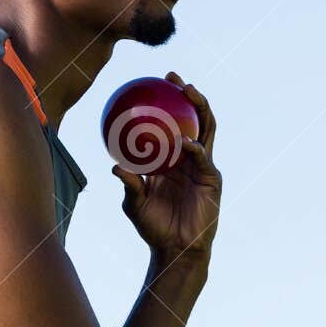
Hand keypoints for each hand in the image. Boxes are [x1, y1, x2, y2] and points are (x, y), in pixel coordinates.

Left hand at [112, 73, 220, 265]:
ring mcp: (202, 166)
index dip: (165, 103)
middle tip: (172, 77)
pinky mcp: (212, 179)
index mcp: (170, 159)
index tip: (151, 83)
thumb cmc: (153, 227)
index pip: (171, 124)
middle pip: (193, 118)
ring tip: (189, 92)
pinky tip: (185, 143)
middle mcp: (188, 157)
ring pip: (205, 130)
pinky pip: (203, 159)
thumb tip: (113, 167)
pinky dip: (194, 149)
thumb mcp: (134, 204)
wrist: (175, 249)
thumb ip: (129, 184)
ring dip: (200, 108)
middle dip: (187, 94)